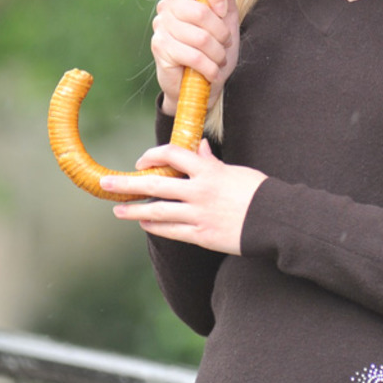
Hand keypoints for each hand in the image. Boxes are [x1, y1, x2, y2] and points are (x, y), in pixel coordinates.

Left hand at [101, 140, 265, 254]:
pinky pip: (172, 231)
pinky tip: (145, 223)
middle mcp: (199, 191)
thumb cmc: (258, 191)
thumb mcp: (234, 170)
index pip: (172, 154)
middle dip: (128, 184)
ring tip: (118, 210)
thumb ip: (211, 161)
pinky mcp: (202, 235)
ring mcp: (199, 215)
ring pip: (158, 211)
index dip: (152, 156)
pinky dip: (156, 226)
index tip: (141, 161)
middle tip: (107, 184)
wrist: (275, 220)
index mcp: (208, 170)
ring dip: (134, 210)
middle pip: (155, 184)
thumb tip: (198, 147)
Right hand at [152, 0, 239, 113]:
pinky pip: (192, 55)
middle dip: (221, 33)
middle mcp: (170, 4)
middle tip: (224, 43)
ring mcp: (162, 25)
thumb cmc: (214, 50)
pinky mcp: (159, 47)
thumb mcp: (228, 19)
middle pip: (201, 10)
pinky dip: (209, 67)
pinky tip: (211, 72)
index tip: (225, 11)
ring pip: (200, 37)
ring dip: (217, 54)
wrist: (201, 84)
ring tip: (218, 60)